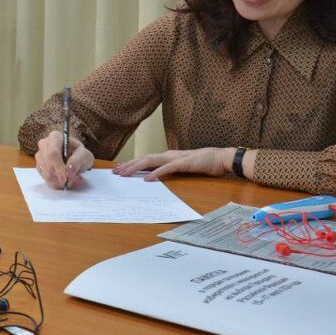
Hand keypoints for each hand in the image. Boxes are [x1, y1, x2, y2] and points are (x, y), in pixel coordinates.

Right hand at [35, 131, 94, 188]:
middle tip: (72, 181)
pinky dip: (56, 183)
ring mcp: (40, 155)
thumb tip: (68, 171)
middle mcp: (44, 144)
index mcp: (55, 137)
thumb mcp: (85, 155)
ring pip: (45, 173)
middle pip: (47, 164)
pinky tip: (64, 181)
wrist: (74, 157)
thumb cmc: (79, 153)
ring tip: (72, 180)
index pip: (52, 153)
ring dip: (59, 181)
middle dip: (59, 176)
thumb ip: (78, 161)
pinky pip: (45, 178)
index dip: (58, 167)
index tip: (65, 178)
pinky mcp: (39, 166)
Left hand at [111, 147, 233, 180]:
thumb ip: (169, 169)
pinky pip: (167, 169)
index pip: (145, 159)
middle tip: (115, 172)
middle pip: (144, 159)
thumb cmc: (202, 163)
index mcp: (167, 156)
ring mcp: (175, 158)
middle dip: (128, 165)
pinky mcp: (183, 163)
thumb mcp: (182, 167)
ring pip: (151, 161)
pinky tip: (147, 179)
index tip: (119, 168)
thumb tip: (156, 176)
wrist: (220, 157)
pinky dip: (156, 173)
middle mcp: (168, 155)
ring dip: (136, 167)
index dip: (132, 163)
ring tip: (124, 173)